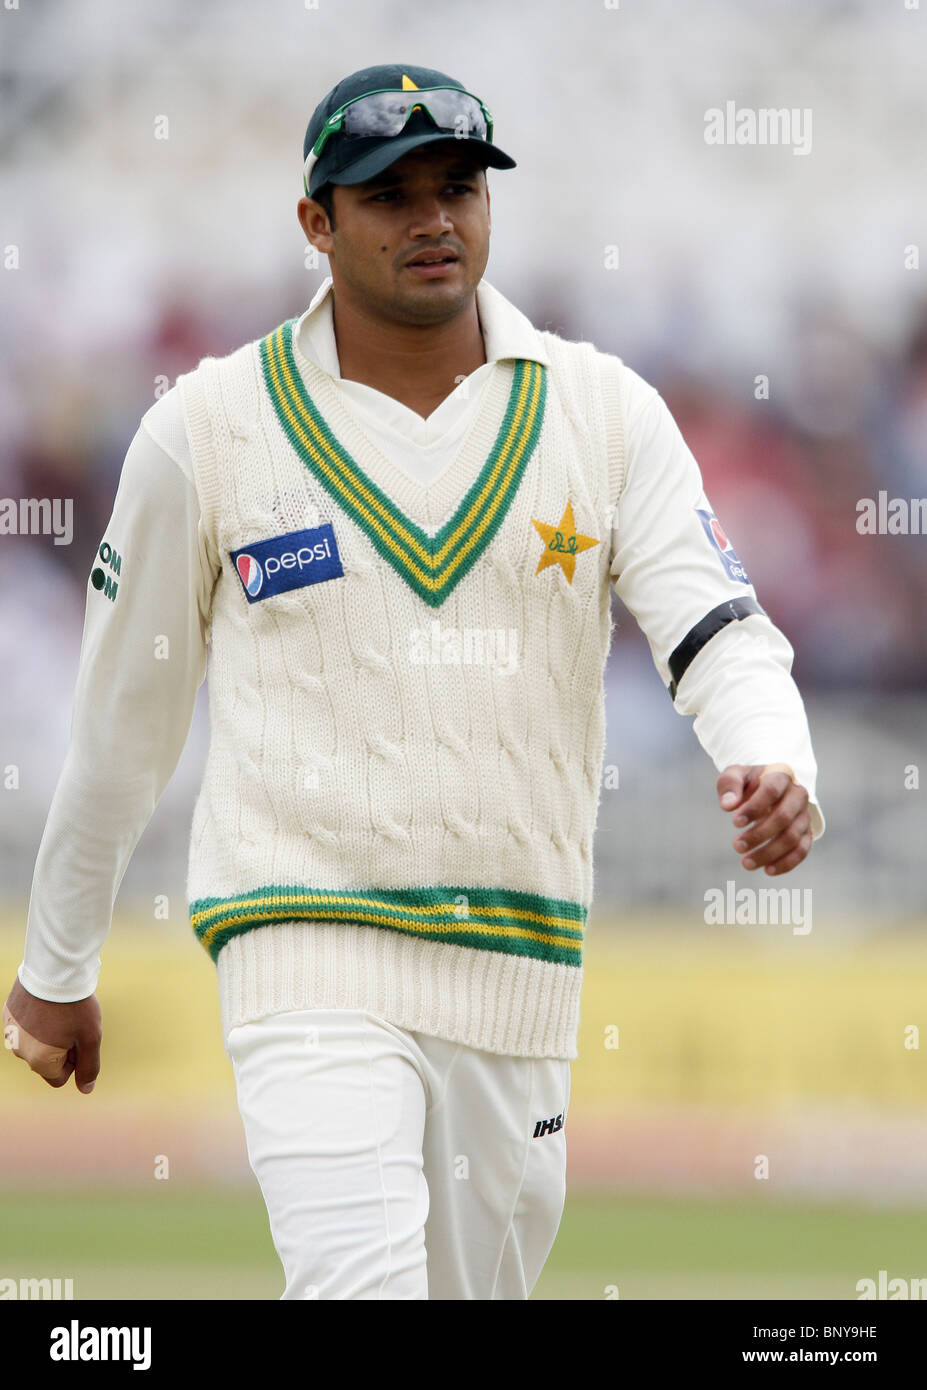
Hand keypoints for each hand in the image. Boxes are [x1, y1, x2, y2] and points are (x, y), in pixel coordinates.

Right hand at [3, 977, 100, 1092]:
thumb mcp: (91, 1037)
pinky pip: (25, 1027)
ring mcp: (11, 1032)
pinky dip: (37, 1020)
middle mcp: (19, 1050)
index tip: (79, 1039)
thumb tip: (86, 1089)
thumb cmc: (75, 1005)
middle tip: (72, 1024)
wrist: (54, 969)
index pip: (58, 1078)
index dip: (74, 1061)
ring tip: (60, 1012)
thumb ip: (89, 1067)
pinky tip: (47, 1004)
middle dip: (61, 1048)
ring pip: (35, 1044)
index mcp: (39, 1060)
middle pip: (46, 1061)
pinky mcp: (8, 1014)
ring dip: (49, 1034)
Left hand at [717, 763, 813, 876]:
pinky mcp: (807, 831)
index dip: (754, 808)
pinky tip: (767, 870)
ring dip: (769, 853)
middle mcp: (798, 794)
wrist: (769, 786)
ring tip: (746, 863)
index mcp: (781, 775)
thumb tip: (727, 805)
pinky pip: (802, 850)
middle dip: (759, 835)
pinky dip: (787, 863)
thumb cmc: (750, 782)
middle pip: (784, 817)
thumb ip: (729, 785)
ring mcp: (804, 814)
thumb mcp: (736, 775)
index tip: (735, 822)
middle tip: (736, 846)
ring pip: (793, 837)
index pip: (772, 791)